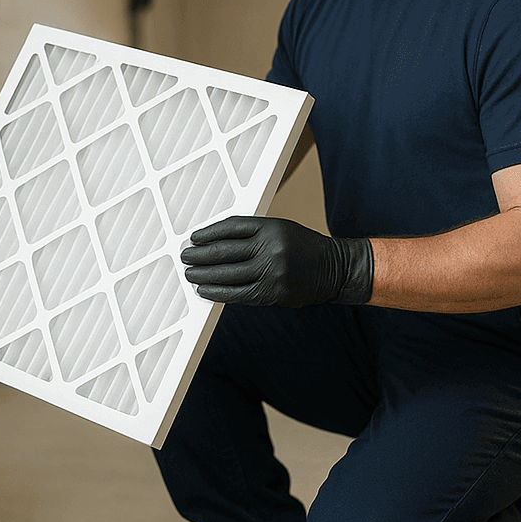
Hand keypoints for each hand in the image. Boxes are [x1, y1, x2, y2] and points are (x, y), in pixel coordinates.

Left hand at [179, 216, 372, 306]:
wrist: (334, 269)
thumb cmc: (302, 248)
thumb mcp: (280, 230)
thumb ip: (252, 235)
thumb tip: (215, 244)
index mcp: (271, 227)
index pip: (230, 228)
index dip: (209, 233)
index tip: (194, 238)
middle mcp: (271, 248)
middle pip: (225, 251)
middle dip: (200, 255)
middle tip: (186, 257)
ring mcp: (272, 271)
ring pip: (228, 274)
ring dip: (204, 275)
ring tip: (191, 274)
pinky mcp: (274, 292)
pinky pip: (239, 294)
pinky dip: (219, 293)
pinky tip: (206, 290)